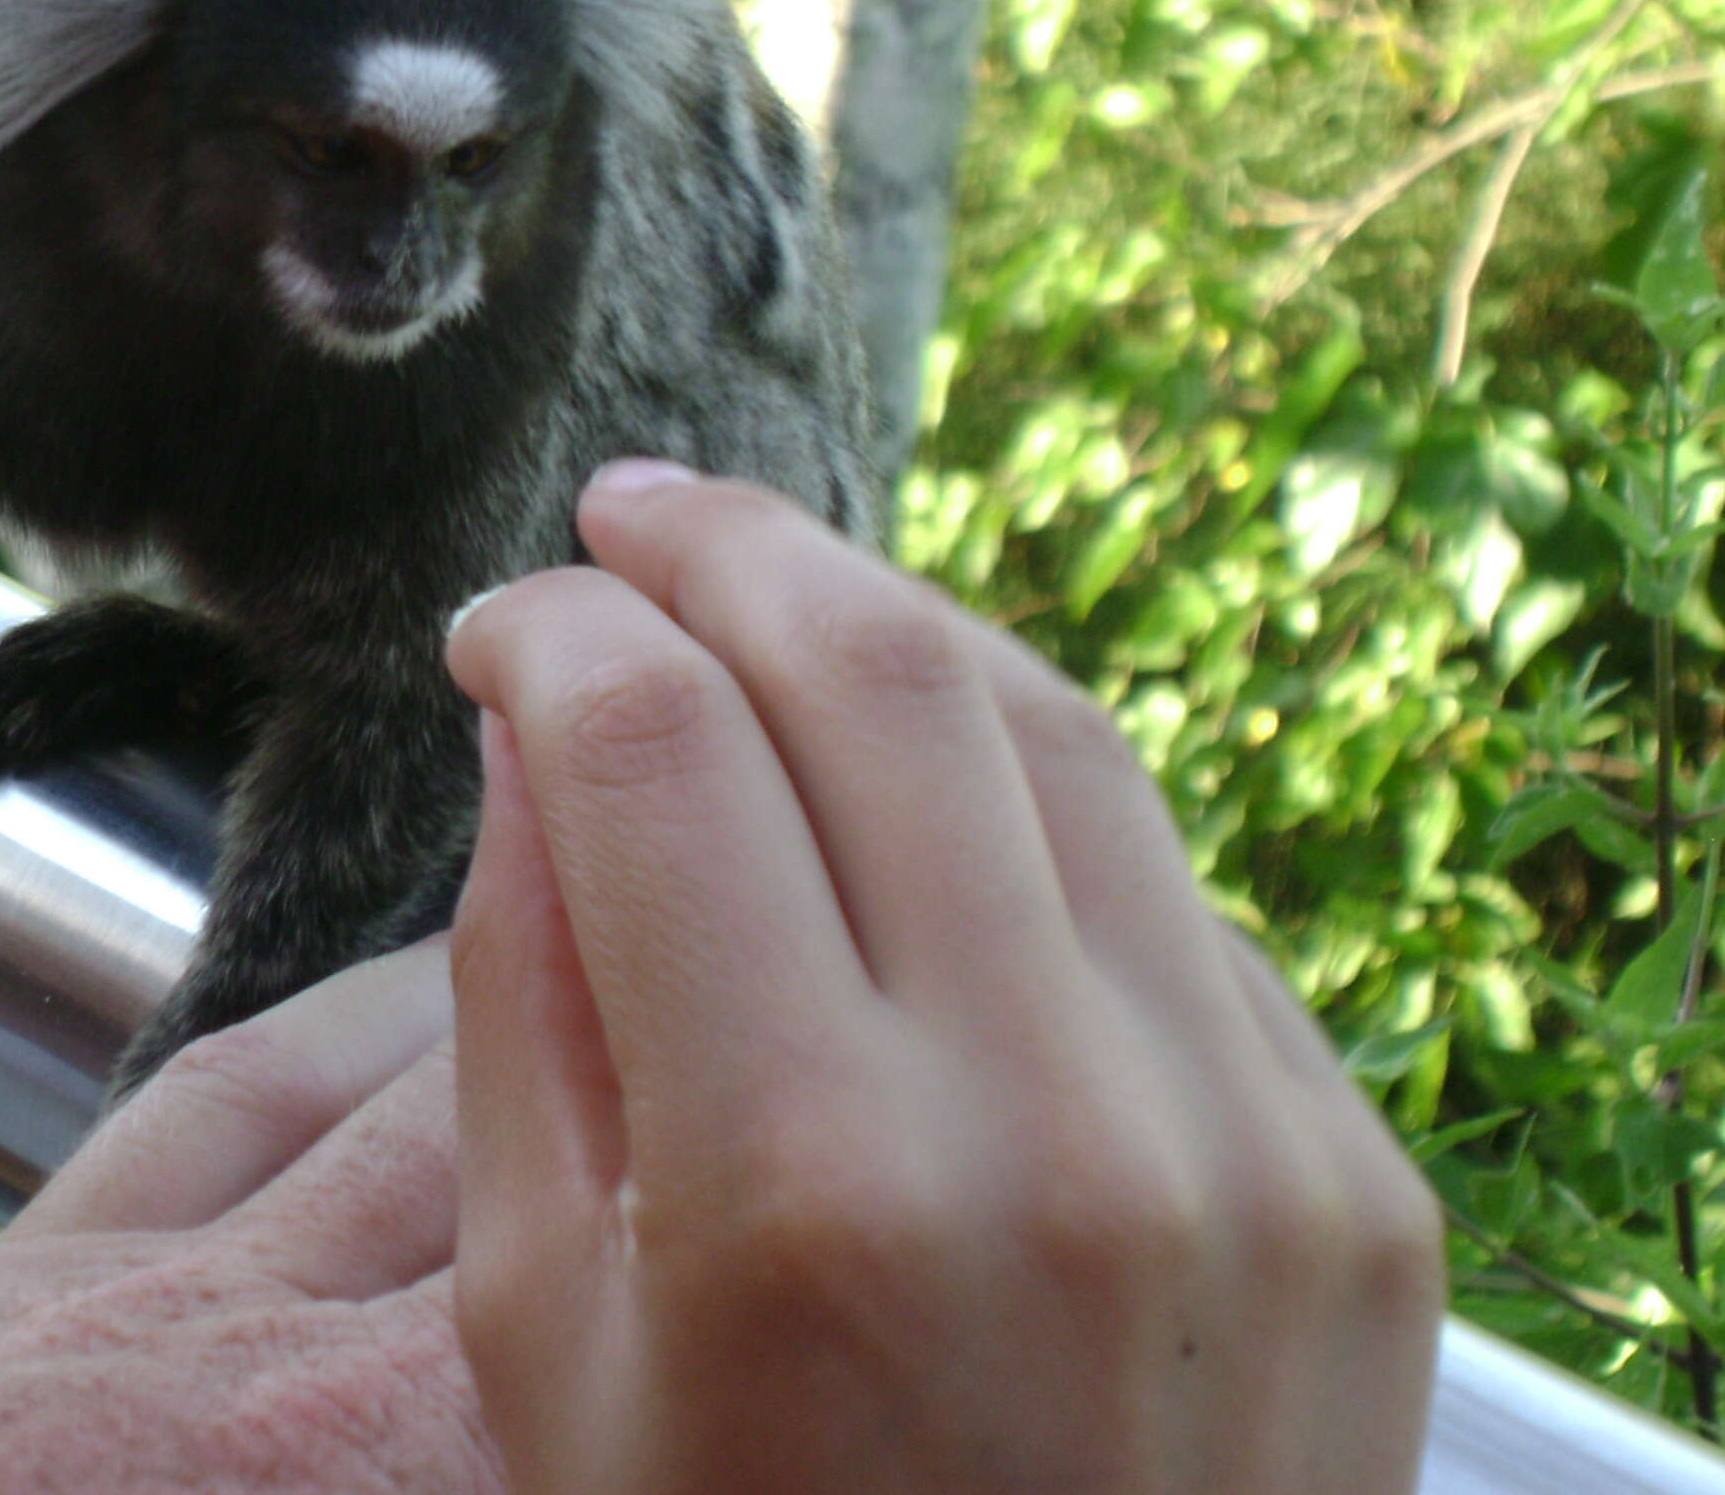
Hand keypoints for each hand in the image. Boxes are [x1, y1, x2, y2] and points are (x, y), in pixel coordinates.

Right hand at [444, 463, 1445, 1493]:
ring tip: (771, 592)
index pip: (649, 755)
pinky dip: (1021, 799)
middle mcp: (1048, 1129)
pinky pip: (1162, 891)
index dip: (551, 639)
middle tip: (629, 516)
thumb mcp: (542, 1335)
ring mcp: (1241, 1140)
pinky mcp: (1349, 1167)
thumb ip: (528, 1006)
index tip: (502, 631)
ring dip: (888, 621)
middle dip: (722, 550)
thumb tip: (536, 738)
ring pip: (1049, 730)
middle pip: (873, 675)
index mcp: (796, 1191)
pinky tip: (926, 797)